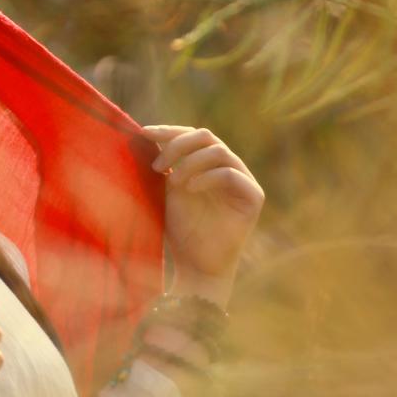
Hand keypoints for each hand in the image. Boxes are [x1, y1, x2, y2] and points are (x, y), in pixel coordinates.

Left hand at [141, 123, 264, 303]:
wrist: (196, 266)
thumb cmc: (181, 231)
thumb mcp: (166, 191)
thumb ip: (164, 164)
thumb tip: (142, 134)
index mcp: (208, 163)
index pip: (192, 135)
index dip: (169, 131)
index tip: (143, 133)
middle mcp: (228, 167)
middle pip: (206, 136)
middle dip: (178, 145)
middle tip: (158, 165)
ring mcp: (244, 181)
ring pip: (219, 151)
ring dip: (191, 162)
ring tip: (173, 182)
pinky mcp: (254, 197)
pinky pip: (232, 174)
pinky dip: (208, 177)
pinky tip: (190, 189)